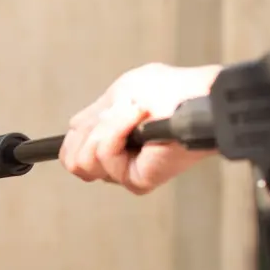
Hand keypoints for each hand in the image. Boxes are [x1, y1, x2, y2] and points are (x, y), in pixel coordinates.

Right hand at [60, 63, 219, 192]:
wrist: (198, 97)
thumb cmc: (172, 90)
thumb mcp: (119, 93)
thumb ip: (91, 119)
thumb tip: (75, 136)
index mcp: (110, 137)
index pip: (70, 147)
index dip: (76, 133)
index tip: (95, 119)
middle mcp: (117, 157)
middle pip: (71, 158)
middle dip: (90, 131)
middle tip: (120, 116)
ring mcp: (126, 171)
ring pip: (83, 159)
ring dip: (105, 130)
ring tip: (133, 118)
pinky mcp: (137, 180)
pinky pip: (103, 154)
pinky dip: (117, 132)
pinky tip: (139, 122)